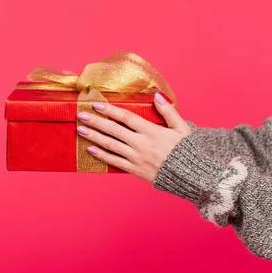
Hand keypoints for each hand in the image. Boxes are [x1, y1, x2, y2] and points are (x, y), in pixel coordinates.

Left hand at [75, 93, 192, 182]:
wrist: (191, 176)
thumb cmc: (187, 150)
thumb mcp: (182, 128)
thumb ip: (168, 111)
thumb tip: (156, 95)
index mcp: (152, 131)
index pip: (126, 117)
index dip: (110, 110)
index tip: (96, 104)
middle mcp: (141, 144)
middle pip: (113, 130)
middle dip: (96, 121)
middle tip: (80, 115)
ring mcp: (136, 157)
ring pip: (111, 145)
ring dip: (94, 137)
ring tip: (80, 129)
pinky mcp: (135, 170)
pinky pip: (115, 162)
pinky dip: (101, 155)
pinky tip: (90, 149)